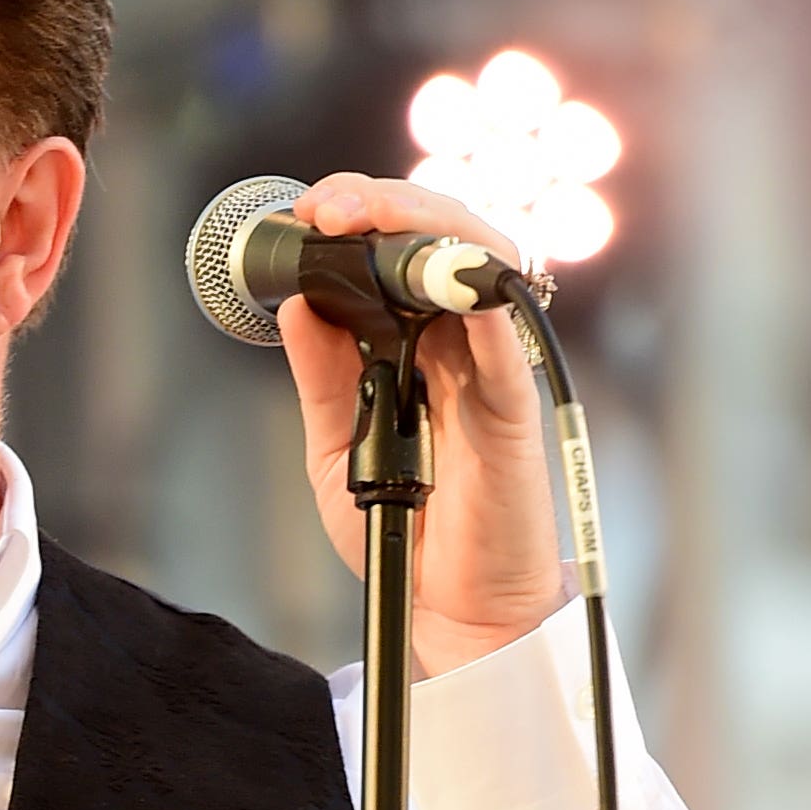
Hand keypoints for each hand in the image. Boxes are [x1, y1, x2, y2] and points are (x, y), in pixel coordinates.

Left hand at [276, 172, 566, 675]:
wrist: (445, 606)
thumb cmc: (402, 527)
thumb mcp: (330, 446)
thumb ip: (321, 376)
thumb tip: (296, 304)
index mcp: (416, 344)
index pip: (398, 252)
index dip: (360, 215)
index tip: (305, 214)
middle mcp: (459, 344)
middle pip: (442, 238)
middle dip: (386, 202)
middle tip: (329, 206)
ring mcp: (492, 370)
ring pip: (483, 266)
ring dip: (430, 227)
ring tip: (373, 217)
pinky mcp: (514, 410)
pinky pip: (510, 344)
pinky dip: (485, 302)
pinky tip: (452, 275)